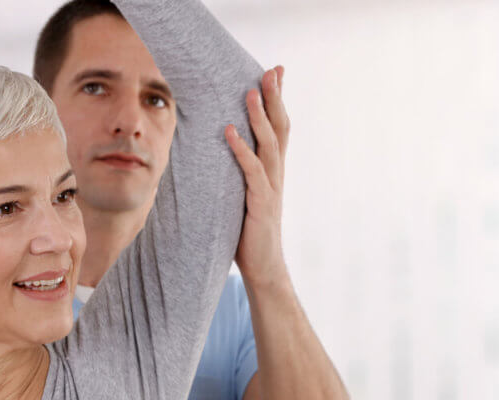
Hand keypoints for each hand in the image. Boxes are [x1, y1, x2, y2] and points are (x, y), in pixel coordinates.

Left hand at [226, 66, 290, 286]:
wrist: (263, 267)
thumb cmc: (248, 232)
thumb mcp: (242, 195)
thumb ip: (237, 174)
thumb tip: (218, 154)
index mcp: (272, 170)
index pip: (278, 128)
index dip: (278, 101)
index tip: (275, 73)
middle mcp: (276, 174)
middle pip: (279, 128)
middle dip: (275, 98)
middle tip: (272, 70)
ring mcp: (271, 187)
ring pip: (269, 144)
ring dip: (259, 117)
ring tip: (249, 92)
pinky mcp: (261, 203)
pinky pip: (251, 171)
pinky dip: (241, 149)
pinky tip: (228, 131)